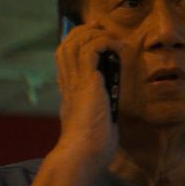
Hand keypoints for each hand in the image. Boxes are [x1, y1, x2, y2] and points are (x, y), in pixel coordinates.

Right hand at [52, 21, 118, 171]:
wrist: (82, 154)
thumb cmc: (91, 148)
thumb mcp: (97, 123)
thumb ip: (100, 112)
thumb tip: (110, 111)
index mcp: (69, 92)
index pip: (65, 59)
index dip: (77, 44)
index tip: (96, 39)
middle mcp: (68, 84)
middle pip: (67, 45)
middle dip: (84, 32)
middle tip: (103, 31)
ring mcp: (75, 82)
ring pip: (75, 42)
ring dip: (95, 34)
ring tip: (112, 38)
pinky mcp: (86, 82)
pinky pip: (92, 49)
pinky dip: (105, 42)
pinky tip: (118, 48)